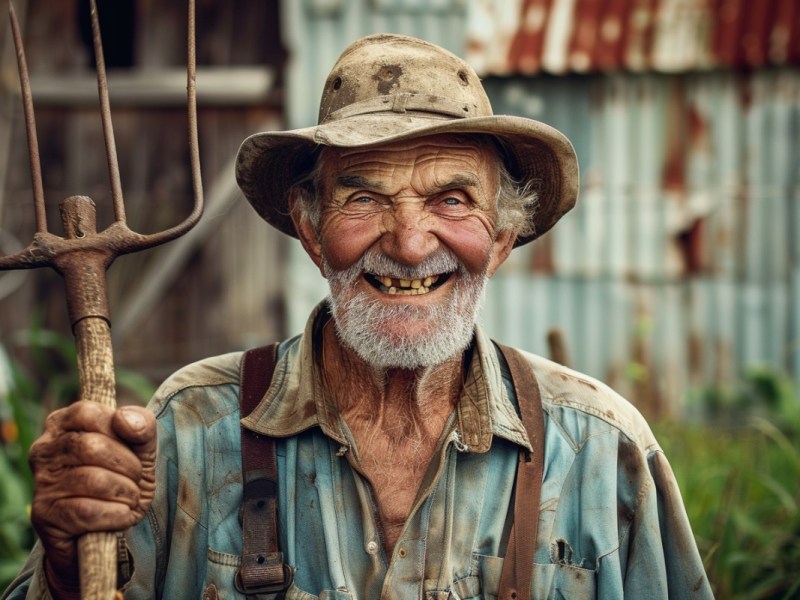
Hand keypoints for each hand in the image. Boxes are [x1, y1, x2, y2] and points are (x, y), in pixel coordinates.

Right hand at [27, 401, 156, 595]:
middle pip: (92, 447)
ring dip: (125, 492)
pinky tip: (120, 515)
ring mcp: (41, 482)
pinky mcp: (44, 515)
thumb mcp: (140, 449)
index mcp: (63, 423)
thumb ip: (141, 426)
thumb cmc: (121, 478)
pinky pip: (87, 511)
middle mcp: (44, 449)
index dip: (120, 431)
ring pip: (93, 480)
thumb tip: (124, 419)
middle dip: (129, 466)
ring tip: (128, 499)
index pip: (89, 413)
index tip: (132, 448)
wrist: (104, 530)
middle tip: (135, 479)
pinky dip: (116, 515)